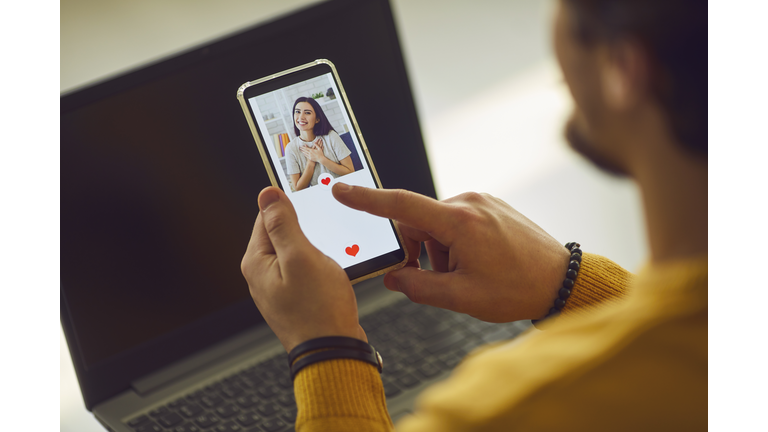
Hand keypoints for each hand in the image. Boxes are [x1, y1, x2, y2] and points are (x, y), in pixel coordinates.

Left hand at [241, 186, 365, 351]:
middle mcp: (262, 275)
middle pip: (281, 233)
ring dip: (315, 248)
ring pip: (296, 252)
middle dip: (305, 229)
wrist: (333, 351)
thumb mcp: (301, 257)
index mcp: (257, 262)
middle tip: (325, 235)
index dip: (291, 206)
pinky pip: (304, 270)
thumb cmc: (319, 310)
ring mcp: (278, 288)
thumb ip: (283, 224)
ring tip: (330, 260)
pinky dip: (319, 266)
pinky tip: (331, 274)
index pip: (267, 216)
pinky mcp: (295, 298)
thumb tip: (267, 194)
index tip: (313, 206)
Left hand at [300, 138, 324, 162]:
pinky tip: (303, 153)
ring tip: (301, 150)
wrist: (320, 159)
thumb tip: (315, 143)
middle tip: (300, 148)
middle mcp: (310, 153)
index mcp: (312, 150)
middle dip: (302, 149)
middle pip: (305, 150)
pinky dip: (304, 154)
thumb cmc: (320, 154)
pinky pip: (306, 156)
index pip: (306, 148)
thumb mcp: (319, 148)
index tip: (301, 146)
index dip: (303, 147)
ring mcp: (310, 156)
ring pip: (305, 153)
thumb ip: (317, 145)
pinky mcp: (310, 158)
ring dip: (303, 151)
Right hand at [332, 184, 570, 321]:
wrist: (561, 281)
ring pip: (438, 225)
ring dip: (440, 251)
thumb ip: (419, 287)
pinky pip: (457, 221)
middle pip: (418, 224)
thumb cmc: (517, 289)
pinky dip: (456, 243)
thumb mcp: (461, 297)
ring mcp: (482, 202)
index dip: (367, 200)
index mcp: (459, 222)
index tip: (341, 191)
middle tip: (444, 280)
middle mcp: (469, 203)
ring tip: (468, 275)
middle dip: (421, 252)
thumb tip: (394, 278)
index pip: (401, 206)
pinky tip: (478, 263)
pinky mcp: (491, 207)